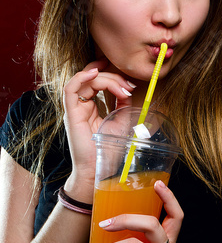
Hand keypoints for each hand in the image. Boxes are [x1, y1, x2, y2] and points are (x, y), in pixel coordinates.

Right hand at [63, 59, 134, 195]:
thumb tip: (128, 88)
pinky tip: (95, 72)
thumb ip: (123, 104)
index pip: (98, 82)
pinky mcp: (70, 114)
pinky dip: (81, 77)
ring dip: (104, 78)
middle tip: (128, 86)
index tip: (130, 84)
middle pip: (93, 78)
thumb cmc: (106, 150)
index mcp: (91, 106)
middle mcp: (81, 105)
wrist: (96, 169)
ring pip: (85, 81)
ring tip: (119, 84)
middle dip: (113, 77)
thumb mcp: (121, 121)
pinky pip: (70, 89)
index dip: (114, 77)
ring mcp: (74, 108)